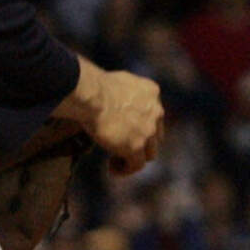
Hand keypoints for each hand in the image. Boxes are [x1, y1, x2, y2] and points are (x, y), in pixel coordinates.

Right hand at [57, 58, 162, 175]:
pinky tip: (111, 169)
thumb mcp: (113, 81)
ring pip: (149, 153)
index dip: (141, 124)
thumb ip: (119, 89)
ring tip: (115, 161)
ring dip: (134, 158)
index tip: (124, 130)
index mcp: (151, 91)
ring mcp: (148, 130)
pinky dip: (125, 169)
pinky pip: (136, 165)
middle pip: (156, 135)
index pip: (154, 112)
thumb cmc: (93, 85)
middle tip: (120, 147)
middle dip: (141, 142)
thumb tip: (101, 91)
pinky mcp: (136, 146)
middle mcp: (156, 111)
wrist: (93, 96)